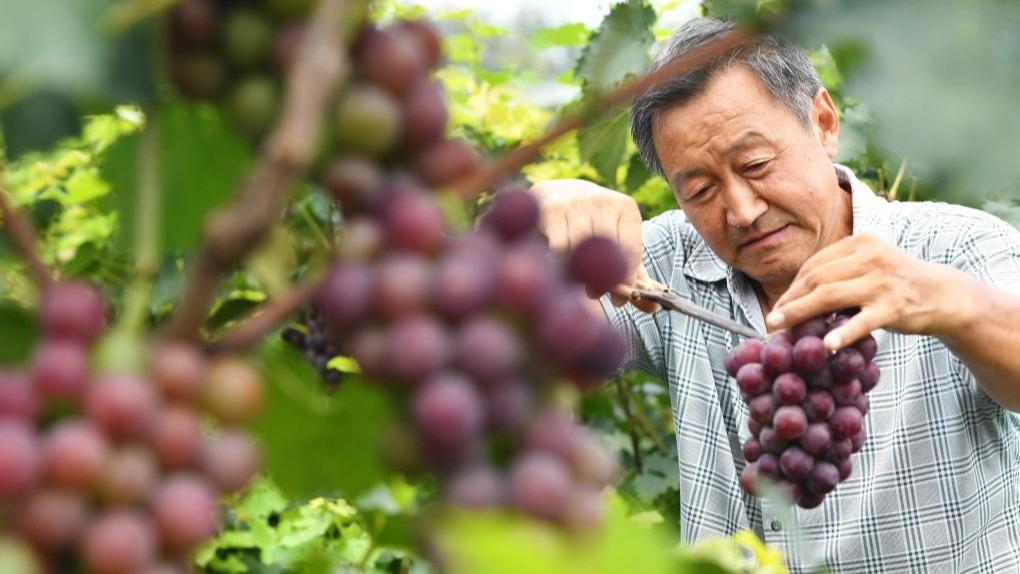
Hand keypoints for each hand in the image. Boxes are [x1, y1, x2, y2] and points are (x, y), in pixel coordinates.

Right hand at [529, 179, 662, 311]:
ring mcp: (577, 203)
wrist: (556, 194)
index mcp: (626, 209)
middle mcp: (603, 201)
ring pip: (581, 251)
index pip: (630, 250)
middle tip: (595, 293)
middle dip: (601, 280)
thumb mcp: (616, 243)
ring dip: (578, 272)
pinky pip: (560, 248)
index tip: (618, 300)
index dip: (625, 280)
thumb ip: (633, 274)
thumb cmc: (591, 226)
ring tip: (576, 279)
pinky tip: (559, 265)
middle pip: (606, 252)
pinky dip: (560, 263)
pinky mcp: (553, 209)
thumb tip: (652, 307)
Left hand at [764, 233, 967, 349]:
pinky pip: (862, 321)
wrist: (942, 295)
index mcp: (860, 243)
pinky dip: (843, 333)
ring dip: (801, 314)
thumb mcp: (868, 268)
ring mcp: (882, 281)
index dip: (792, 287)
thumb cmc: (895, 283)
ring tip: (781, 329)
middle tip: (771, 321)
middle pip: (816, 278)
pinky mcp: (894, 306)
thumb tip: (794, 300)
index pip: (815, 265)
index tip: (778, 306)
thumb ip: (839, 276)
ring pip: (830, 296)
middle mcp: (870, 257)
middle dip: (790, 301)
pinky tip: (827, 346)